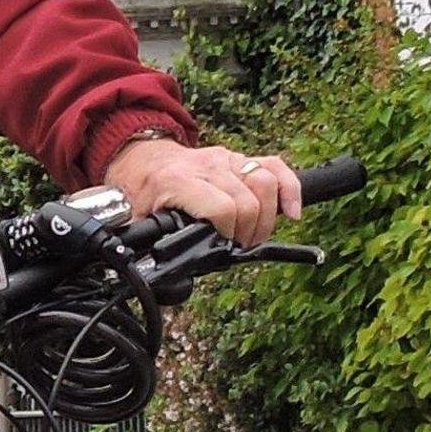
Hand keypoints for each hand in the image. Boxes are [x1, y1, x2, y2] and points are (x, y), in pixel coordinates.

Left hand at [103, 135, 301, 246]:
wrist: (142, 158)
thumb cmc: (141, 189)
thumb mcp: (137, 219)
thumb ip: (148, 244)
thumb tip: (160, 273)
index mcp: (179, 181)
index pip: (222, 208)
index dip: (228, 234)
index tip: (222, 247)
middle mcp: (206, 166)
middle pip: (248, 201)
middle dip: (248, 233)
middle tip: (238, 248)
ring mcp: (226, 159)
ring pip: (266, 183)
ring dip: (267, 218)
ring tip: (254, 236)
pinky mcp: (240, 158)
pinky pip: (275, 168)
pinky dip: (290, 190)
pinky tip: (293, 213)